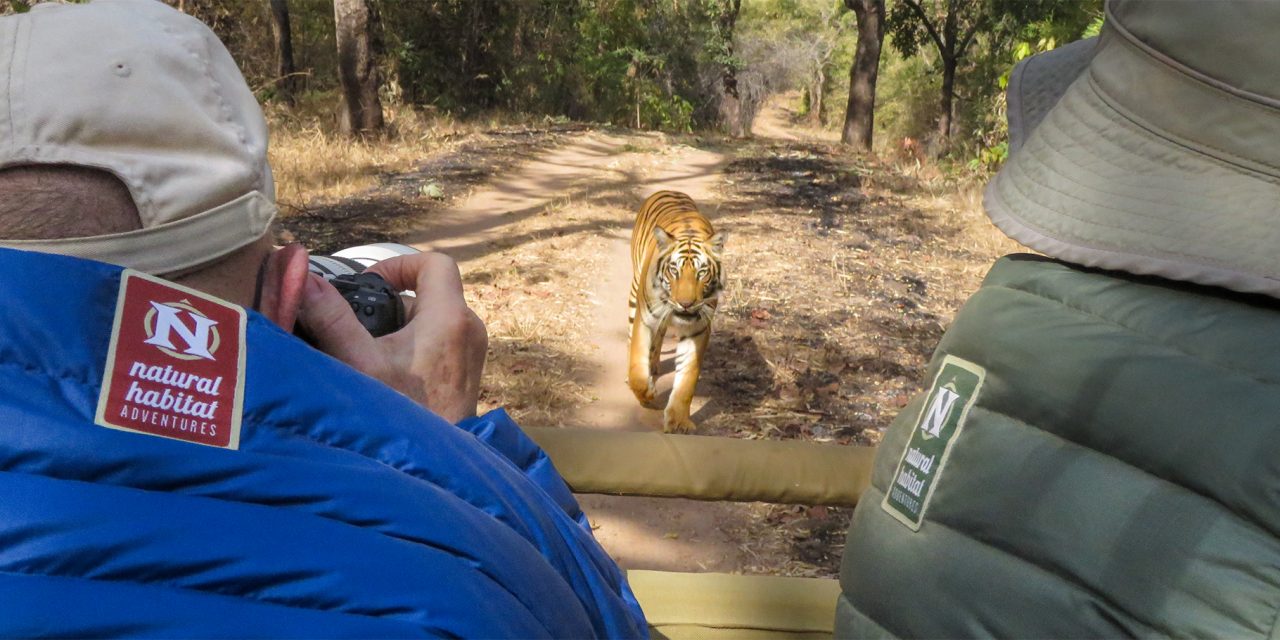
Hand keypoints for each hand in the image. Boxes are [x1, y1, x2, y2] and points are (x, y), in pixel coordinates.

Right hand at [297, 252, 487, 422]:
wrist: (434, 465)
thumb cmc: (403, 416)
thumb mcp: (358, 363)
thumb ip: (331, 319)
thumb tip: (306, 281)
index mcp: (450, 318)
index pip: (434, 263)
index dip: (399, 264)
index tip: (370, 284)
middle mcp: (469, 329)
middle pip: (429, 293)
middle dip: (391, 304)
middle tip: (360, 324)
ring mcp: (471, 352)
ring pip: (433, 319)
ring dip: (399, 327)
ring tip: (368, 351)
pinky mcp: (467, 372)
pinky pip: (440, 342)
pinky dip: (413, 346)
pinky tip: (386, 371)